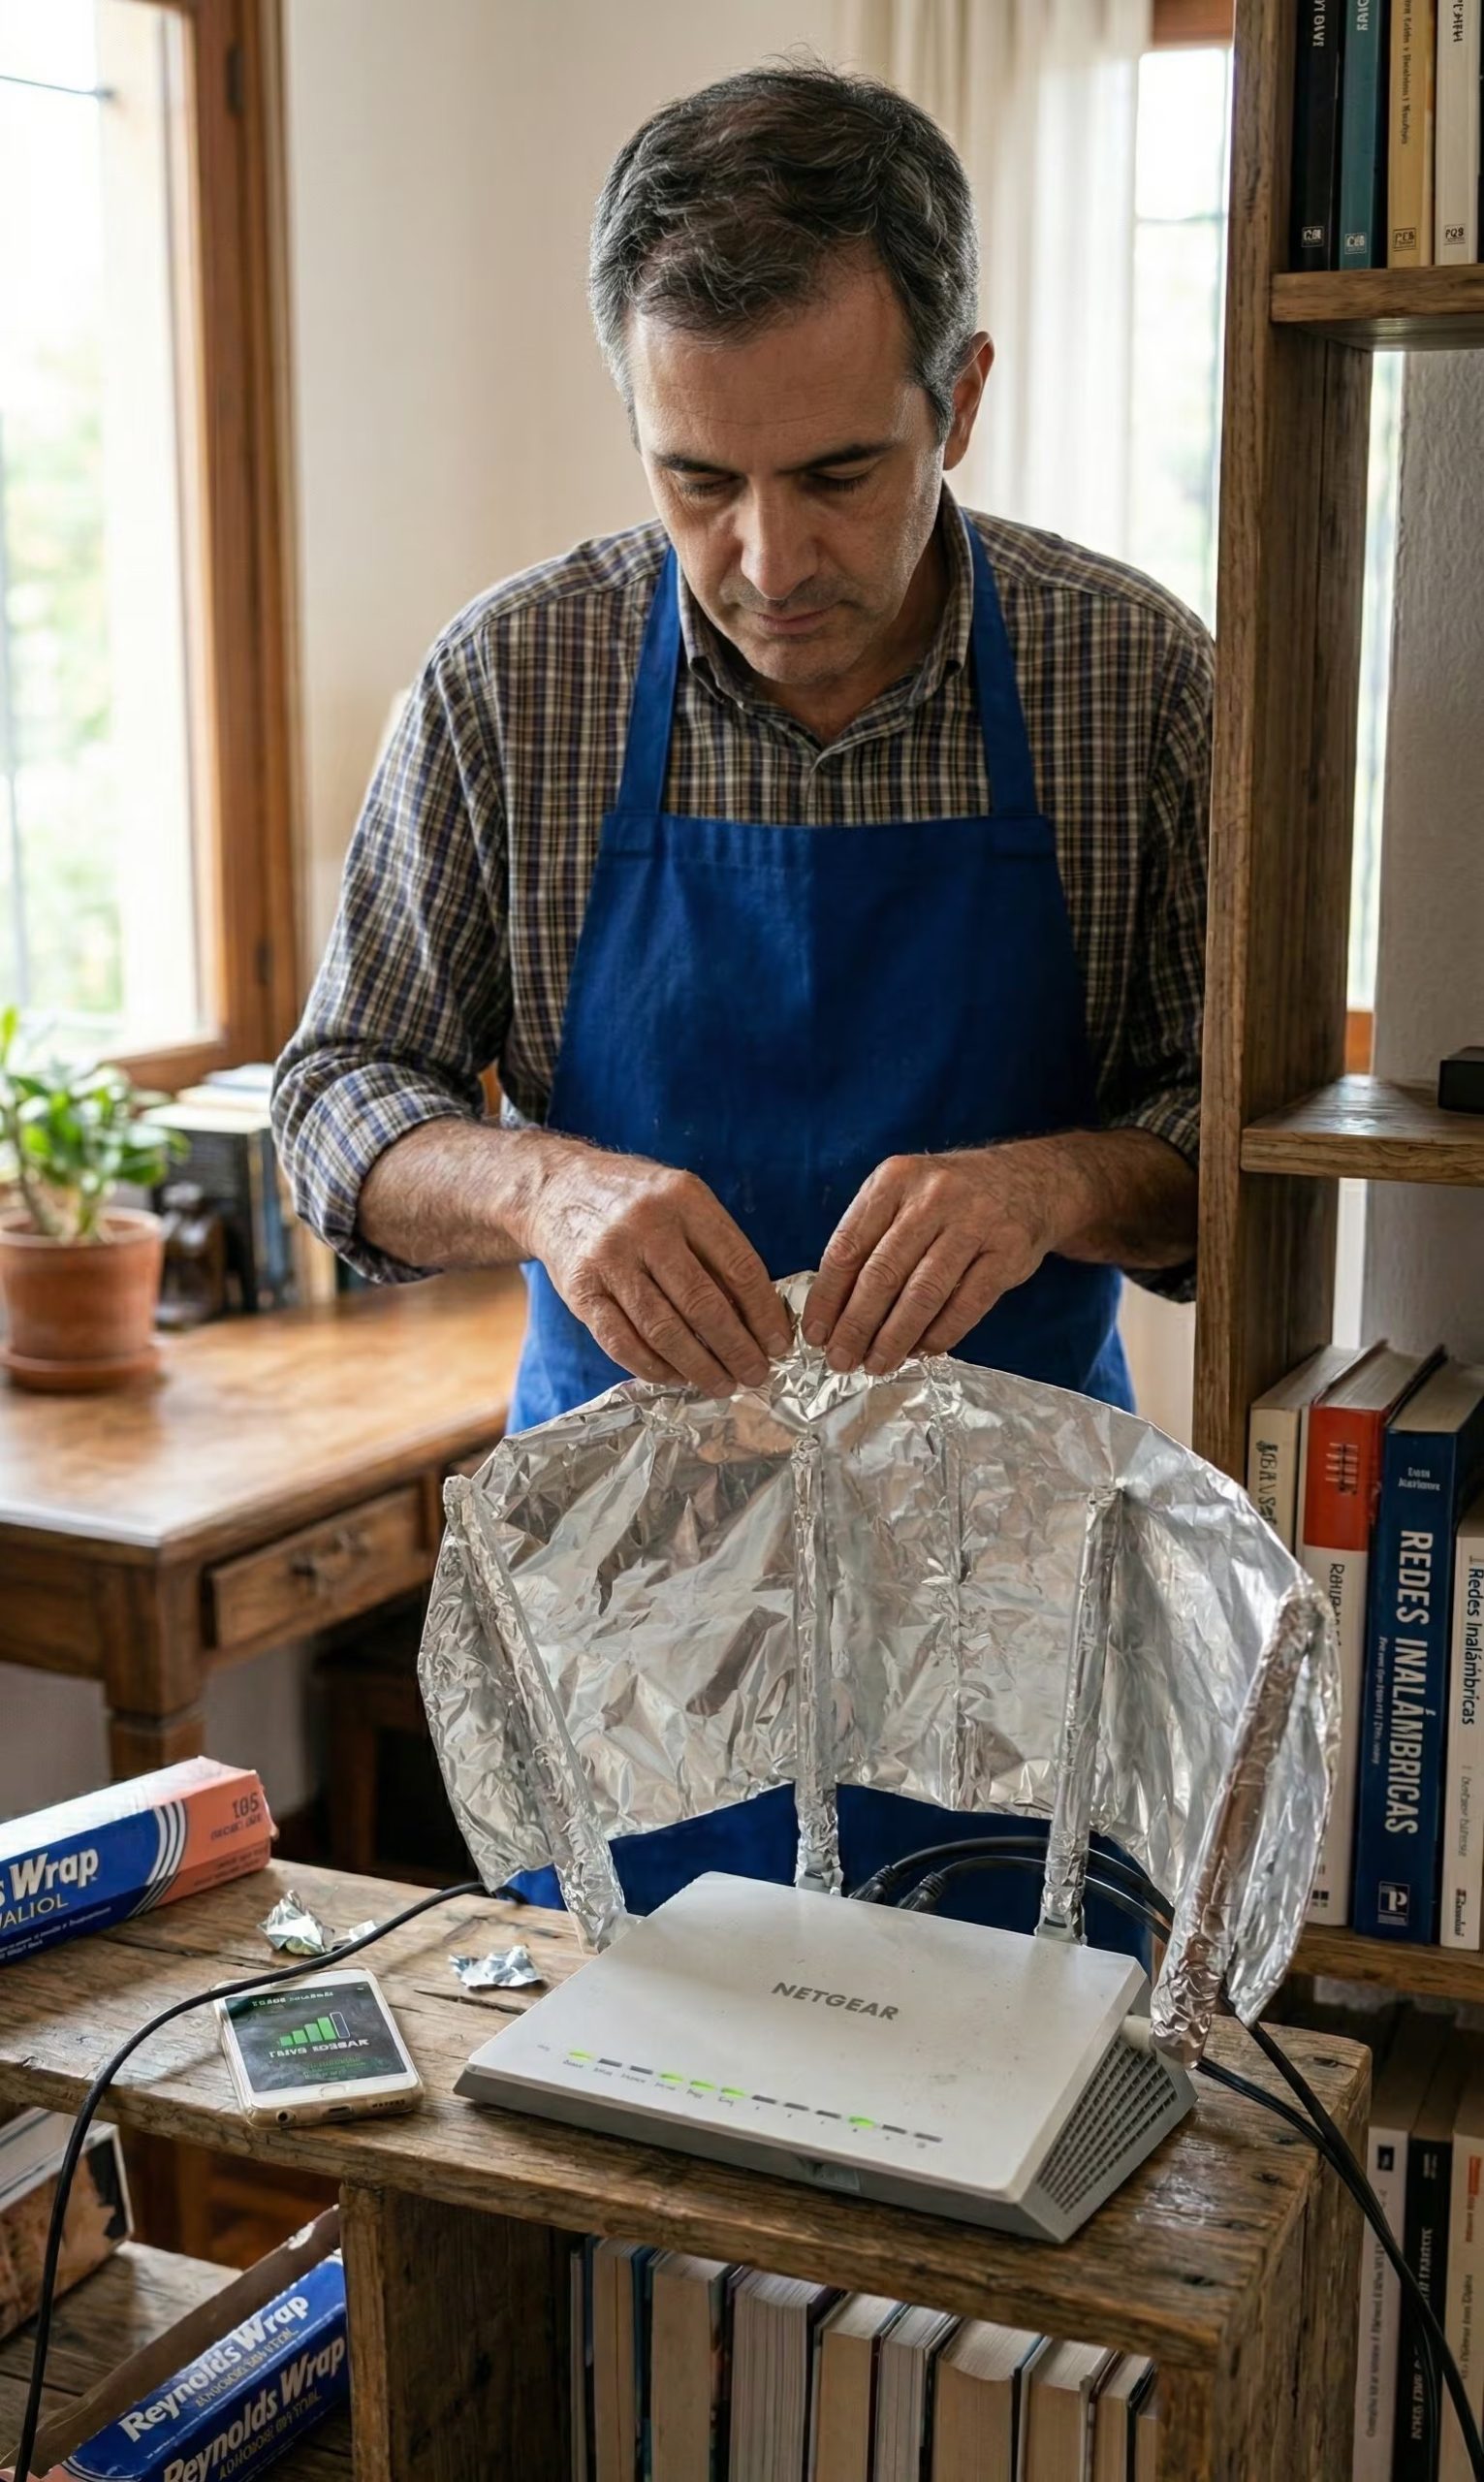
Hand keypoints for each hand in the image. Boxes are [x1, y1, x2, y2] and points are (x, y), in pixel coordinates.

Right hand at [526, 1143, 791, 1392]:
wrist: (556, 1189)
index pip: (739, 1266)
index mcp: (685, 1200)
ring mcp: (610, 1259)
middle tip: (756, 1374)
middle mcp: (647, 1227)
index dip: (764, 1313)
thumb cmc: (636, 1202)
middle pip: (703, 1303)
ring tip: (723, 1384)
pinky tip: (677, 1377)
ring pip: (663, 1329)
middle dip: (737, 1349)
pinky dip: (654, 1368)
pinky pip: (622, 1342)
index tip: (779, 1344)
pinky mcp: (581, 1290)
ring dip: (700, 1366)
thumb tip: (758, 1317)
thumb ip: (717, 1250)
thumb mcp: (683, 1202)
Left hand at [802, 1146, 1069, 1374]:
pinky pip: (967, 1304)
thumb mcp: (903, 1197)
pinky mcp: (1008, 1250)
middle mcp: (932, 1197)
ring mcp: (974, 1222)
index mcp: (894, 1181)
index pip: (848, 1246)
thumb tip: (832, 1309)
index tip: (815, 1334)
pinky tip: (921, 1351)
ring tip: (876, 1364)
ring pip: (924, 1293)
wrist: (1029, 1181)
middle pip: (883, 1273)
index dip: (828, 1297)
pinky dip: (940, 1334)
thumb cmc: (948, 1199)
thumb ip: (869, 1239)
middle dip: (856, 1325)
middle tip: (840, 1359)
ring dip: (895, 1337)